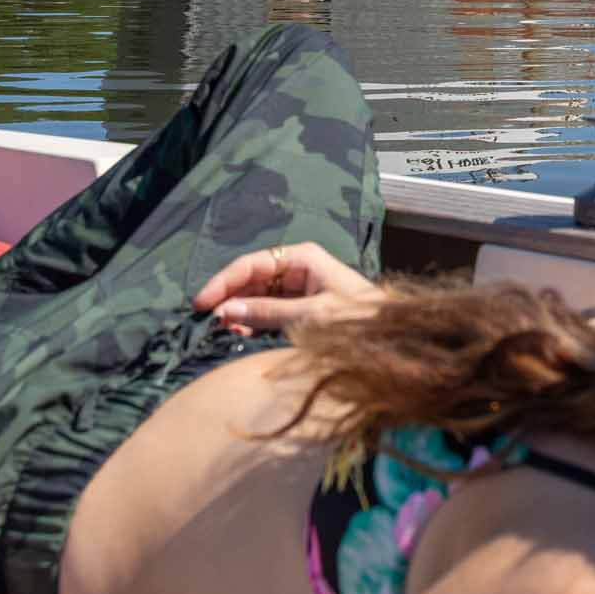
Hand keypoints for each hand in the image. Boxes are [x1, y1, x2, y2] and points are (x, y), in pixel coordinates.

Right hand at [193, 241, 379, 332]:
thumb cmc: (358, 317)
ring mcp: (298, 288)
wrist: (392, 336)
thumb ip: (267, 312)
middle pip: (251, 279)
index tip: (202, 302)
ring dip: (238, 311)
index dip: (223, 281)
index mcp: (301, 258)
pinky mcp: (301, 308)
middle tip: (208, 320)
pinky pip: (268, 311)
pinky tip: (240, 332)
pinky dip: (253, 321)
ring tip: (222, 329)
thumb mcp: (310, 314)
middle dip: (229, 297)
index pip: (251, 264)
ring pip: (256, 296)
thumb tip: (226, 310)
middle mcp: (296, 268)